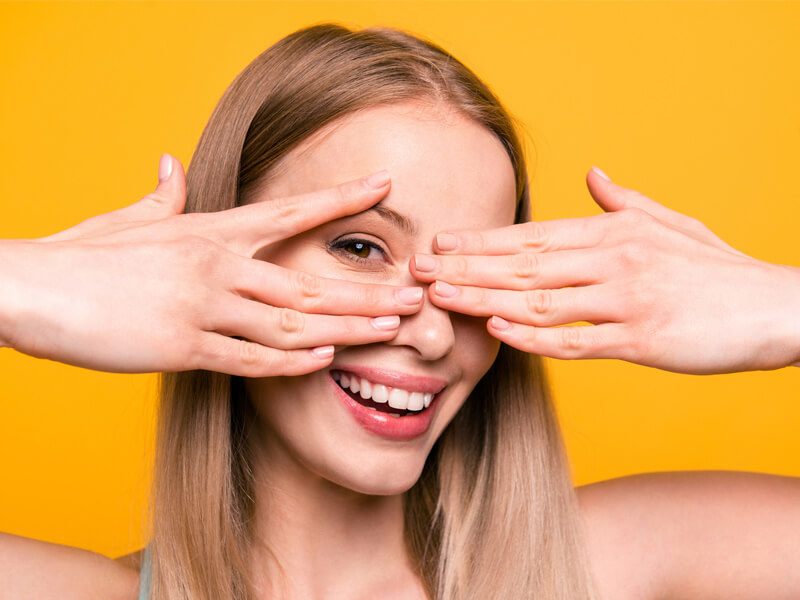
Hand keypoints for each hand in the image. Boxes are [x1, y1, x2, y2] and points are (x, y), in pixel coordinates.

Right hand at [0, 155, 422, 375]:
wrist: (28, 289)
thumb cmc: (81, 257)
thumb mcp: (128, 221)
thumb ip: (162, 198)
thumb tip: (171, 164)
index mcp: (209, 230)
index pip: (289, 212)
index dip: (340, 200)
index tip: (384, 188)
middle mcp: (215, 264)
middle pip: (305, 278)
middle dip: (363, 289)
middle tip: (411, 293)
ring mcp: (201, 306)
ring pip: (289, 320)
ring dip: (343, 326)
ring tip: (389, 329)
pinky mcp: (181, 347)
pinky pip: (246, 357)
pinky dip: (287, 362)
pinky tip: (322, 361)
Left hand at [410, 168, 799, 373]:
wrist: (777, 307)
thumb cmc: (717, 270)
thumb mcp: (671, 223)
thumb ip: (624, 202)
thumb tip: (593, 174)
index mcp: (614, 231)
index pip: (534, 235)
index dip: (483, 241)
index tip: (441, 243)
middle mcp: (614, 259)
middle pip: (524, 264)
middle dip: (467, 267)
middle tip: (420, 271)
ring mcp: (626, 299)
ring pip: (540, 299)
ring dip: (485, 300)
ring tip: (442, 299)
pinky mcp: (642, 339)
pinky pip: (577, 340)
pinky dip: (535, 337)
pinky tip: (500, 332)